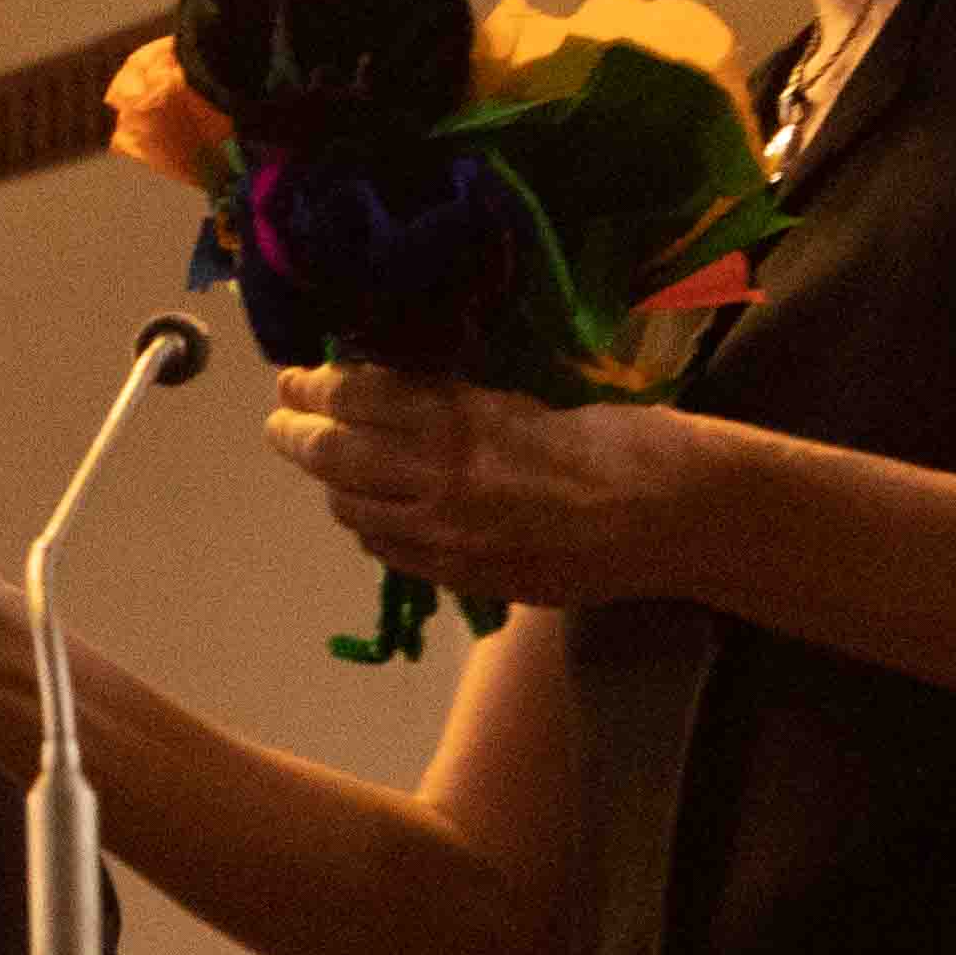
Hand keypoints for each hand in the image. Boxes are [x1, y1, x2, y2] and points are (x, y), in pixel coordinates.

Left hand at [263, 367, 730, 615]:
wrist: (675, 514)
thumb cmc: (623, 437)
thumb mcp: (534, 396)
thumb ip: (465, 403)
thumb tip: (403, 392)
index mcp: (462, 418)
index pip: (357, 395)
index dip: (316, 385)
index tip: (297, 377)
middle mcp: (442, 478)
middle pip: (334, 454)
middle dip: (296, 433)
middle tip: (280, 421)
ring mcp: (451, 536)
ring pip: (353, 509)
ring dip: (332, 484)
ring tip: (324, 466)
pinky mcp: (470, 577)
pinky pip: (393, 553)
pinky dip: (372, 527)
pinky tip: (374, 515)